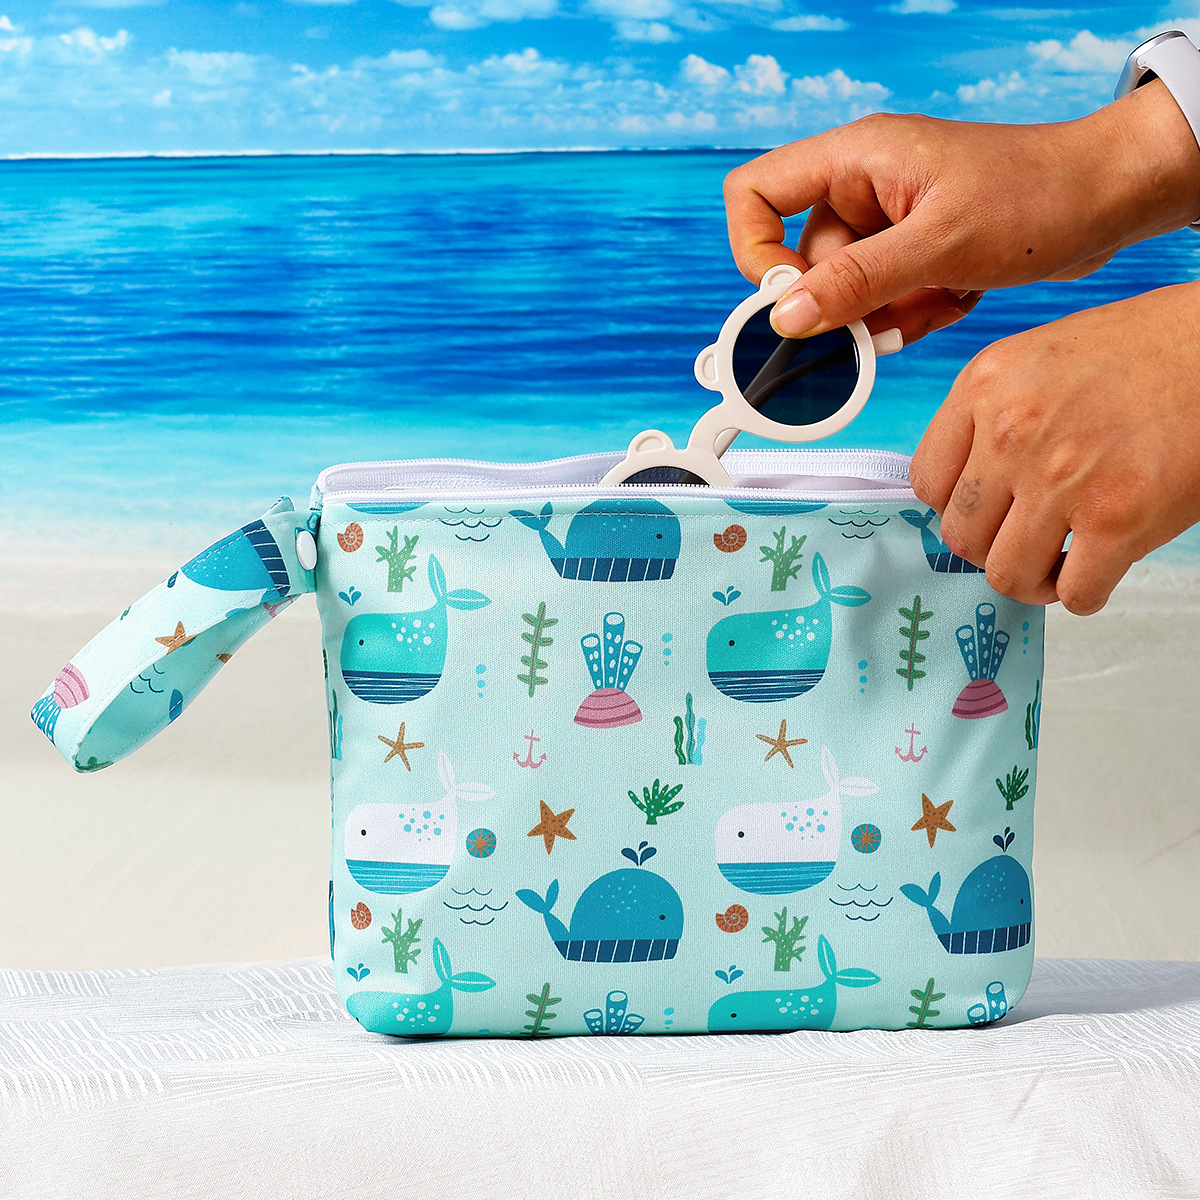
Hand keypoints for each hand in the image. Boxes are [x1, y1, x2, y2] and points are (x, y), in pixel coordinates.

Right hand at [724, 80, 1199, 344]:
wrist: (1111, 197)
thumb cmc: (1039, 194)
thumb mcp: (941, 244)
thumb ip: (857, 281)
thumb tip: (787, 315)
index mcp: (856, 160)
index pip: (756, 193)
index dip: (754, 251)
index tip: (788, 300)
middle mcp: (863, 188)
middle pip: (806, 261)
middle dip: (846, 303)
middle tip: (890, 319)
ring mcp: (888, 221)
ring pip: (848, 290)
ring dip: (887, 314)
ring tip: (941, 300)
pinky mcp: (913, 249)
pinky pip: (884, 298)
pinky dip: (913, 312)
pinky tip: (955, 296)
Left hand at [910, 283, 1199, 613]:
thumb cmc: (1143, 351)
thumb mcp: (1038, 360)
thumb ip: (991, 416)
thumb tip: (967, 487)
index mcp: (984, 387)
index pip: (928, 483)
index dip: (955, 507)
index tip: (983, 511)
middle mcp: (1011, 434)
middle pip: (961, 536)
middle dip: (991, 548)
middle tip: (1023, 541)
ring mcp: (1061, 480)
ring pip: (1007, 575)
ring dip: (1031, 581)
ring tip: (1056, 563)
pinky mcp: (1117, 520)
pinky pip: (1074, 593)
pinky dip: (1082, 594)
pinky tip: (1096, 570)